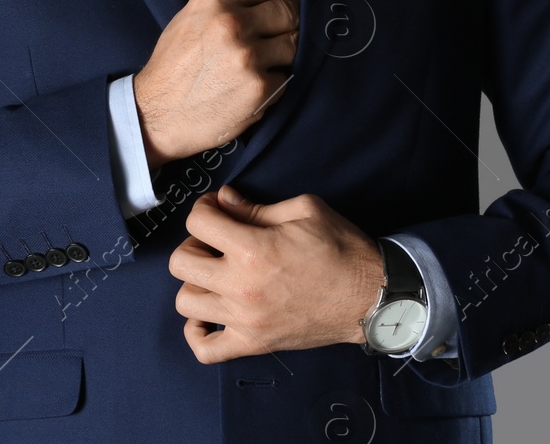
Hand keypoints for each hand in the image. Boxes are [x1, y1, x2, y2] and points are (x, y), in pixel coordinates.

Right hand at [133, 0, 300, 169]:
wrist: (158, 114)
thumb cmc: (174, 64)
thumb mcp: (190, 18)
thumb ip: (227, 3)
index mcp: (215, 0)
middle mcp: (233, 23)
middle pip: (289, 10)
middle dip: (294, 18)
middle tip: (290, 26)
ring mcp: (249, 56)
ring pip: (294, 43)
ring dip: (287, 51)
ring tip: (269, 59)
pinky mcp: (260, 87)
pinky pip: (287, 75)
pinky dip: (278, 79)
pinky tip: (258, 83)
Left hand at [169, 184, 383, 362]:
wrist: (369, 296)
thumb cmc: (341, 248)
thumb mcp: (303, 210)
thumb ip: (256, 207)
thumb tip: (224, 199)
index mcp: (252, 249)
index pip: (197, 222)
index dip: (204, 208)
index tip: (219, 209)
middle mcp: (241, 286)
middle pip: (181, 262)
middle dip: (195, 243)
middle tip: (217, 241)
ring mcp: (245, 320)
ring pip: (185, 301)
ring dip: (196, 283)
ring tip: (217, 274)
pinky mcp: (254, 344)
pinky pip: (204, 349)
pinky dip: (197, 333)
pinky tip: (209, 313)